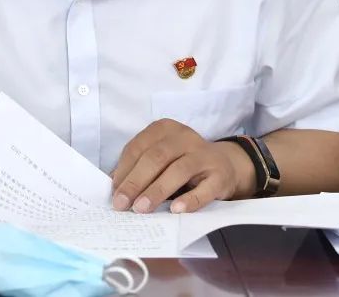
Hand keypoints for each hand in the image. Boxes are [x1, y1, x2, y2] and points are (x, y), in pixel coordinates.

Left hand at [110, 119, 254, 214]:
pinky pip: (205, 188)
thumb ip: (139, 167)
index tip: (113, 192)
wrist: (224, 165)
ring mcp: (204, 155)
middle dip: (136, 181)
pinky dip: (190, 200)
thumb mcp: (161, 158)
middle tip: (122, 204)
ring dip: (157, 191)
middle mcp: (184, 137)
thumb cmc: (183, 162)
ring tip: (141, 208)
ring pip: (178, 170)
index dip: (124, 170)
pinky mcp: (220, 175)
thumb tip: (116, 187)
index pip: (139, 147)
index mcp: (164, 129)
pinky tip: (176, 210)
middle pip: (156, 157)